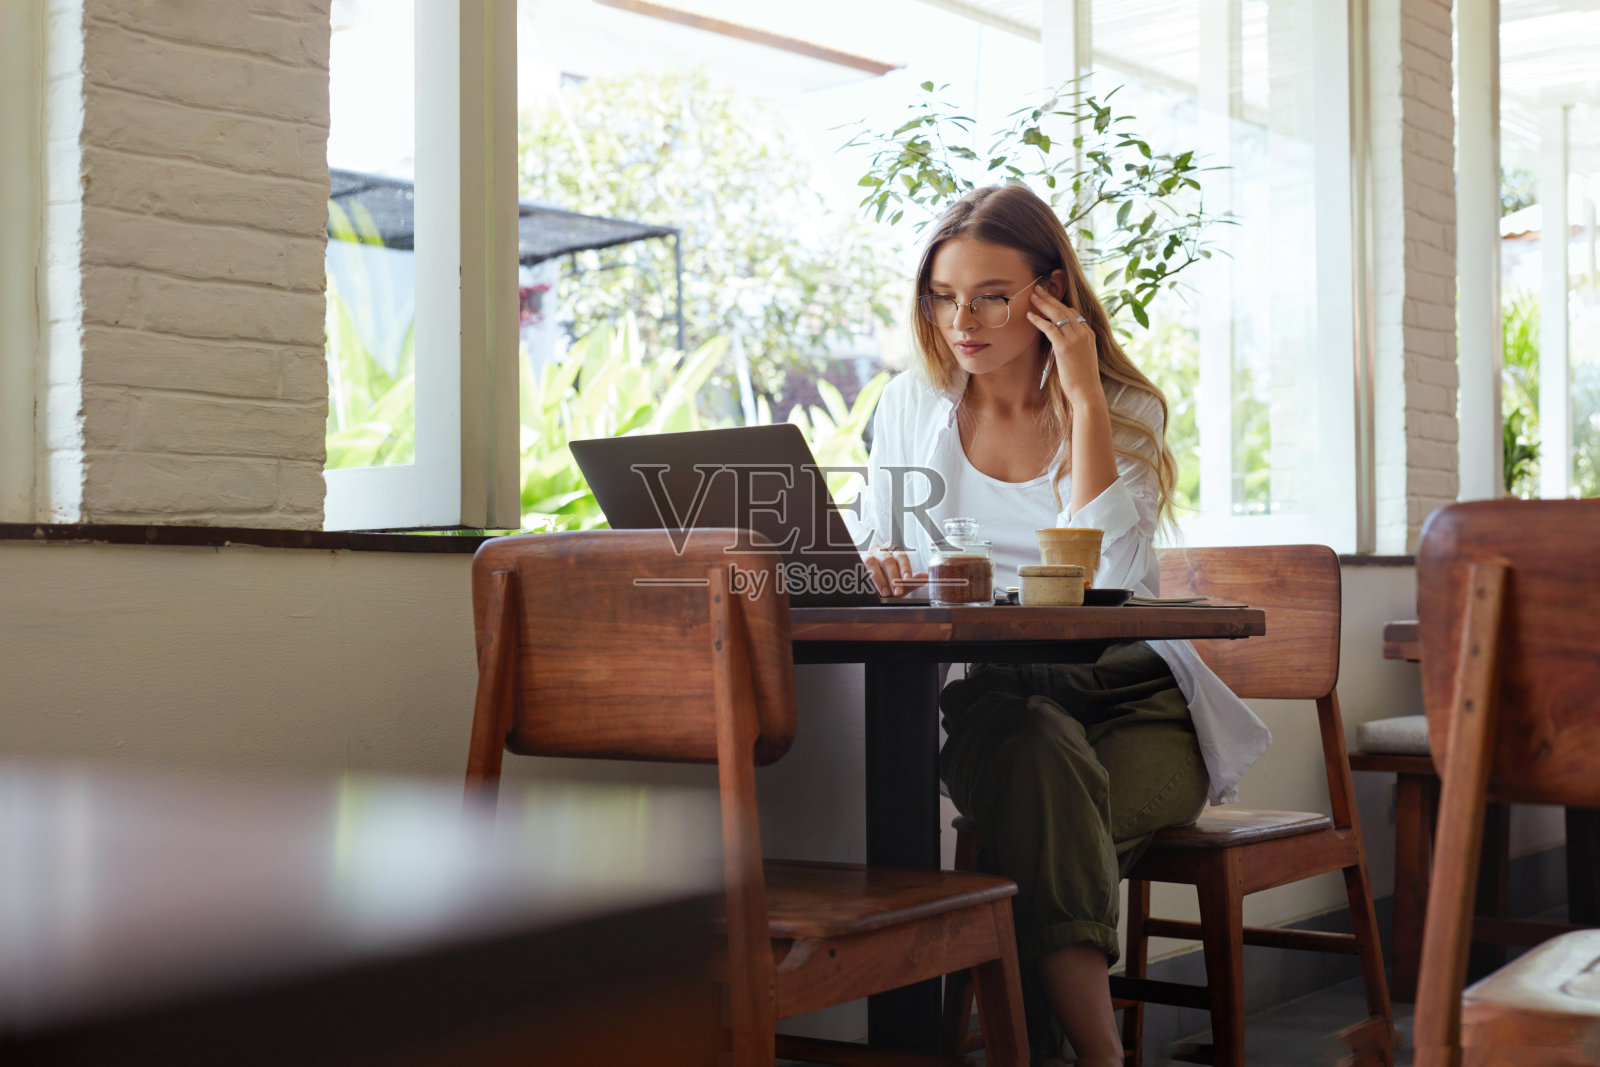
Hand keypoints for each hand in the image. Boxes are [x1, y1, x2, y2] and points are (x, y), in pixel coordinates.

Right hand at [863, 545, 923, 597]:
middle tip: (897, 591)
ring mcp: (866, 554)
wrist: (866, 585)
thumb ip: (911, 581)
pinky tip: (869, 585)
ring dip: (879, 579)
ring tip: (884, 591)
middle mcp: (880, 551)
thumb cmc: (884, 582)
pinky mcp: (855, 561)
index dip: (905, 568)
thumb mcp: (898, 583)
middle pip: (887, 560)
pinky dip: (866, 577)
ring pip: (872, 562)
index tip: (907, 579)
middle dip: (893, 577)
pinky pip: (859, 566)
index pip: (901, 556)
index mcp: (892, 553)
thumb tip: (925, 578)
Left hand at [1026, 290, 1103, 405]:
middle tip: (1038, 288)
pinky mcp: (1064, 346)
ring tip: (1032, 295)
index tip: (1050, 300)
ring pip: (1057, 314)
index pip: (1075, 313)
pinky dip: (1038, 320)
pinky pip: (1049, 328)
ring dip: (1043, 303)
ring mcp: (1075, 339)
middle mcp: (1083, 333)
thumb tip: (1061, 345)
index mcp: (1089, 335)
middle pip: (1065, 309)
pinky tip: (1029, 315)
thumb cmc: (1083, 381)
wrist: (1088, 392)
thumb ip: (1074, 348)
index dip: (1061, 305)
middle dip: (1050, 297)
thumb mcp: (1082, 359)